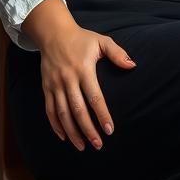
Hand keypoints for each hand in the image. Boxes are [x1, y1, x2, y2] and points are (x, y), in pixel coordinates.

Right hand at [40, 26, 136, 150]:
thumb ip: (117, 53)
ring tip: (82, 146)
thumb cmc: (81, 39)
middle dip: (88, 130)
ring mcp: (55, 84)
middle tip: (98, 144)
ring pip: (62, 114)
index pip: (94, 97)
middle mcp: (68, 79)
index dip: (102, 115)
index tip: (110, 130)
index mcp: (83, 69)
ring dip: (72, 132)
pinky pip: (49, 110)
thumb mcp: (101, 41)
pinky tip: (64, 137)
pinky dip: (55, 125)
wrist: (53, 33)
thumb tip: (132, 65)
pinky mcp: (46, 88)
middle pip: (78, 110)